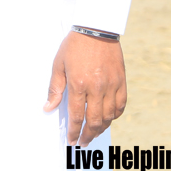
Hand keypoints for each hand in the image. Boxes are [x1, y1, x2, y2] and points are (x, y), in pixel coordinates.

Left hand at [43, 30, 126, 146]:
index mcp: (79, 84)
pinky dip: (115, 115)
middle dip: (87, 135)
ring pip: (109, 116)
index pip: (77, 116)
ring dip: (101, 128)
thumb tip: (49, 107)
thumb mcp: (58, 64)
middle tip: (83, 142)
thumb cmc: (75, 45)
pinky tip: (108, 118)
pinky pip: (121, 105)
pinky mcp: (121, 81)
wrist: (96, 28)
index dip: (74, 132)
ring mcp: (111, 85)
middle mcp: (97, 88)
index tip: (72, 140)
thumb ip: (55, 88)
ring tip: (94, 132)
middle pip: (94, 121)